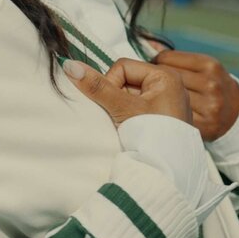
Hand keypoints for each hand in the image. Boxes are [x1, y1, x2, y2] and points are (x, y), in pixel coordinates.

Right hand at [62, 58, 192, 127]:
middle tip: (120, 116)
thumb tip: (69, 65)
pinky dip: (128, 116)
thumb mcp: (122, 108)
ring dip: (121, 107)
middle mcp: (168, 84)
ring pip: (129, 94)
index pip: (122, 66)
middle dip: (116, 97)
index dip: (110, 83)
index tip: (113, 106)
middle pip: (126, 79)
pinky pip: (136, 106)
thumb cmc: (153, 137)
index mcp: (165, 75)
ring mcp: (166, 101)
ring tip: (128, 125)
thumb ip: (97, 87)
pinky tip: (132, 129)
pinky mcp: (162, 116)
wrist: (169, 172)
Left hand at [146, 41, 238, 141]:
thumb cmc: (209, 84)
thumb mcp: (200, 65)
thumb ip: (173, 56)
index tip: (157, 69)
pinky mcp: (204, 126)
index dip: (158, 63)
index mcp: (210, 65)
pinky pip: (175, 117)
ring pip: (169, 98)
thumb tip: (147, 42)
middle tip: (154, 85)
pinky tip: (167, 113)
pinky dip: (168, 115)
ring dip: (160, 98)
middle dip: (157, 80)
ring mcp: (209, 107)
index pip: (166, 58)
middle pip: (166, 78)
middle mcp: (211, 85)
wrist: (235, 112)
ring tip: (160, 99)